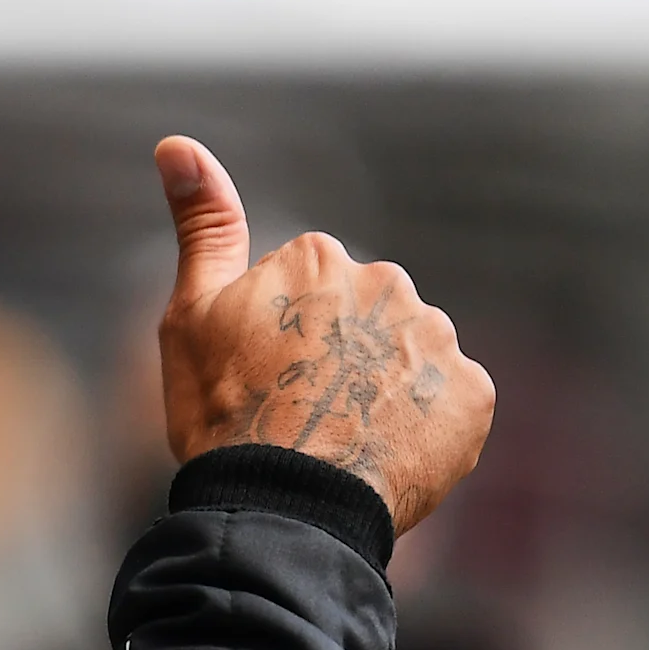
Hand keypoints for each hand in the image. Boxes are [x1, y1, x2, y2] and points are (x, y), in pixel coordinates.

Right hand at [155, 136, 493, 533]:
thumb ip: (201, 225)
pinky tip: (382, 453)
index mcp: (317, 259)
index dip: (277, 334)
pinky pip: (449, 401)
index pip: (305, 285)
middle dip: (338, 353)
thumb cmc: (223, 414)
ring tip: (341, 439)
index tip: (260, 374)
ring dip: (382, 387)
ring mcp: (436, 340)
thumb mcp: (190, 315)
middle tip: (299, 411)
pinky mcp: (472, 396)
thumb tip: (176, 143)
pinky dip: (422, 425)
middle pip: (362, 315)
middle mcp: (388, 284)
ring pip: (407, 355)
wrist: (284, 506)